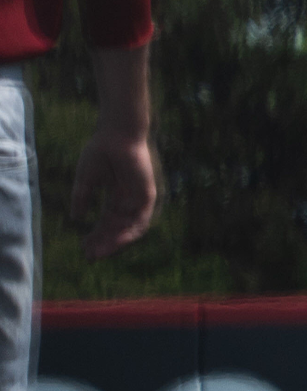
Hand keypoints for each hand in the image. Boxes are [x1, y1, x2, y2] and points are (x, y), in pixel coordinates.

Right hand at [70, 128, 155, 259]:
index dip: (95, 236)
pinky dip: (131, 230)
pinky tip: (119, 240)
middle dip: (104, 243)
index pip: (106, 223)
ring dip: (116, 241)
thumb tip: (76, 217)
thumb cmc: (100, 152)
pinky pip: (142, 218)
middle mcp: (128, 200)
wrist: (116, 135)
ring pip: (129, 227)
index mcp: (114, 197)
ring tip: (101, 251)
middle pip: (117, 229)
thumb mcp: (86, 179)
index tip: (83, 248)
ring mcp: (138, 198)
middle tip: (90, 255)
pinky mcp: (147, 194)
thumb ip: (82, 198)